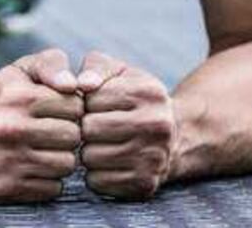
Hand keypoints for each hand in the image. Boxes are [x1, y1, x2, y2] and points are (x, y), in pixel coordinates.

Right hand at [0, 48, 83, 202]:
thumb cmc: (0, 103)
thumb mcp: (19, 72)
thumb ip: (52, 64)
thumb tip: (76, 84)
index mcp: (17, 97)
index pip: (75, 106)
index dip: (70, 108)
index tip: (55, 111)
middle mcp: (10, 128)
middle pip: (73, 137)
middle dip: (66, 134)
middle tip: (50, 132)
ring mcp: (8, 161)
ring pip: (66, 164)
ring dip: (59, 158)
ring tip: (42, 150)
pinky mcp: (7, 187)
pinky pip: (53, 188)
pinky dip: (47, 180)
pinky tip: (31, 168)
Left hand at [78, 51, 176, 199]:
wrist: (171, 137)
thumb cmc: (131, 99)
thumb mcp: (117, 72)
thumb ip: (94, 68)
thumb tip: (80, 84)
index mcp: (149, 92)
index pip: (90, 98)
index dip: (85, 102)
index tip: (95, 105)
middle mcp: (157, 125)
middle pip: (89, 129)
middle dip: (84, 127)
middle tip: (93, 127)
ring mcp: (154, 158)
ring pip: (90, 158)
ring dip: (87, 151)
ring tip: (100, 144)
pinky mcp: (145, 184)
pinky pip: (97, 182)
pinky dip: (94, 174)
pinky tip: (107, 163)